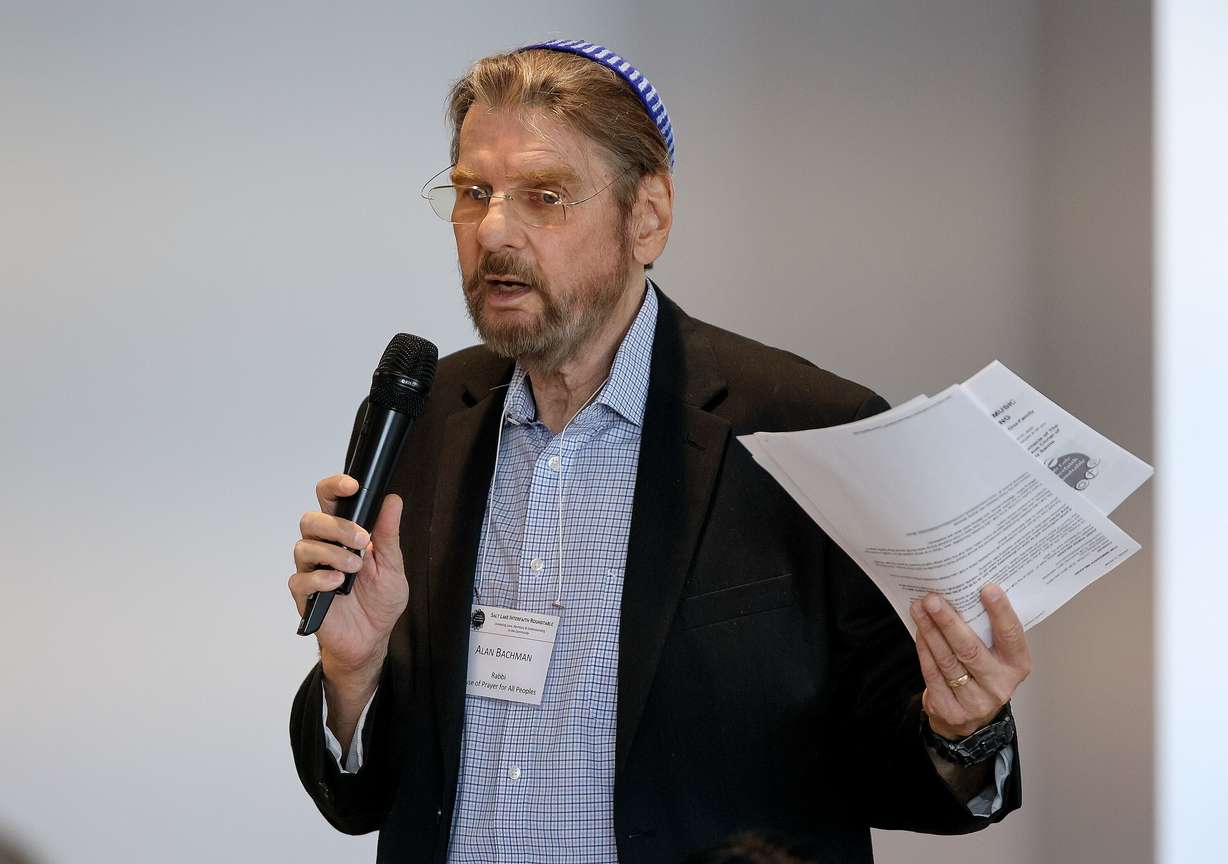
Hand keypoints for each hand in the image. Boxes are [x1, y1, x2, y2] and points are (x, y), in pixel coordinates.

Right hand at [288, 474, 408, 675]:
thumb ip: (388, 534)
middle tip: (361, 540)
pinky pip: (300, 580)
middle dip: (336, 526)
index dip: (335, 487)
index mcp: (344, 534)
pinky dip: (319, 579)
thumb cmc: (380, 601)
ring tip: (355, 568)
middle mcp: (323, 547)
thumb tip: (392, 500)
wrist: (372, 638)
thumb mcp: (392, 564)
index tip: (352, 486)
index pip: (329, 500)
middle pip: (311, 520)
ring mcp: (312, 571)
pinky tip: (338, 584)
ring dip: (332, 553)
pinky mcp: (304, 595)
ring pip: (304, 547)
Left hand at [909, 585, 1031, 739]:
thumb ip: (987, 631)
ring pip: (947, 661)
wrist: (970, 719)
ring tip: (919, 609)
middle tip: (933, 599)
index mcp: (1017, 666)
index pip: (1011, 636)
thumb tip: (964, 592)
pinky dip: (924, 650)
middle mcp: (999, 685)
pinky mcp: (951, 711)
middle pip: (971, 649)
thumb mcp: (996, 655)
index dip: (1001, 613)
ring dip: (930, 631)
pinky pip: (933, 674)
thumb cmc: (982, 673)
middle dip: (949, 622)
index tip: (988, 589)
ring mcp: (975, 702)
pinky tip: (919, 631)